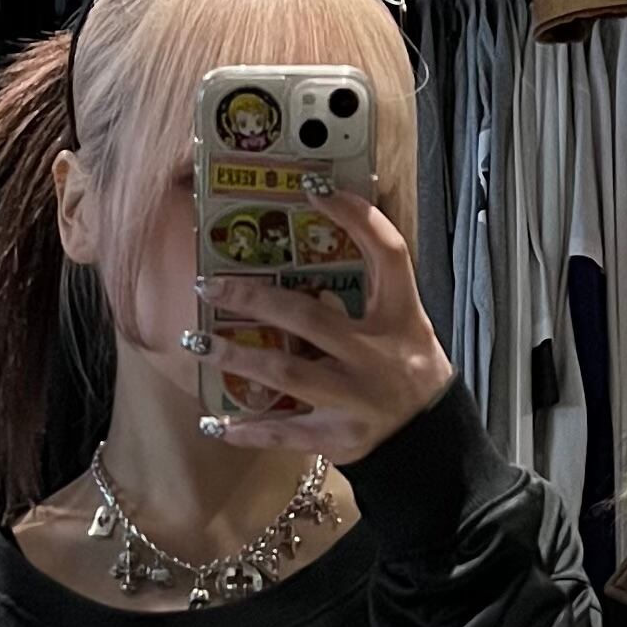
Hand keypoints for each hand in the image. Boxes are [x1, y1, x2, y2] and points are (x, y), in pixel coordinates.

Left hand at [203, 189, 452, 461]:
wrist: (430, 438)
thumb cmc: (406, 368)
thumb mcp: (401, 324)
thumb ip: (362, 295)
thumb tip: (299, 267)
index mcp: (401, 316)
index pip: (388, 253)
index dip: (354, 216)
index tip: (313, 187)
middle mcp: (378, 356)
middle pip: (310, 318)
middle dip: (254, 300)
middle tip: (208, 287)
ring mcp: (357, 399)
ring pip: (287, 373)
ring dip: (236, 357)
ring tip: (196, 344)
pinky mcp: (340, 437)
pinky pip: (285, 433)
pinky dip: (247, 430)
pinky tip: (214, 424)